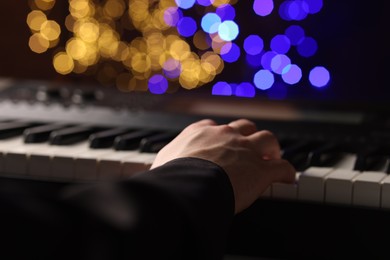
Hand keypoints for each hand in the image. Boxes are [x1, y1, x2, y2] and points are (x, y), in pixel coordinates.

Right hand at [151, 119, 295, 213]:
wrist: (189, 184)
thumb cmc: (172, 176)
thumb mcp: (163, 162)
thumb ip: (167, 160)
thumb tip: (158, 168)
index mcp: (202, 133)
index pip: (214, 127)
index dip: (221, 135)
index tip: (223, 142)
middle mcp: (226, 136)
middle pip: (244, 126)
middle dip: (249, 135)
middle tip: (251, 146)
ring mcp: (246, 150)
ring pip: (267, 139)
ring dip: (271, 148)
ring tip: (272, 156)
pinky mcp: (261, 170)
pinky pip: (282, 167)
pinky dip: (287, 171)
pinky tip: (287, 177)